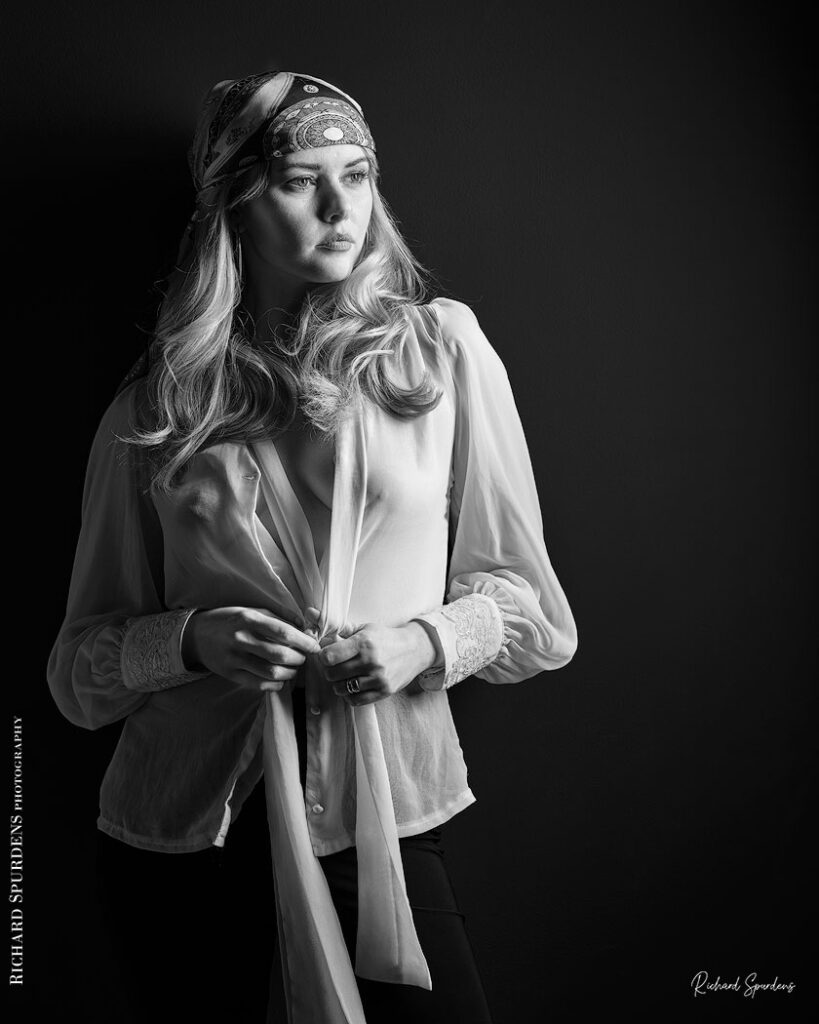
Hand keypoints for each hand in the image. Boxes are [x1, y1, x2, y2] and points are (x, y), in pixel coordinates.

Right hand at [182, 607, 320, 691]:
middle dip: (299, 659)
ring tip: (294, 669)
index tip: (314, 647)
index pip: (282, 632)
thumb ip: (278, 616)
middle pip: (279, 654)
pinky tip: (280, 680)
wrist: (196, 635)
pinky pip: (258, 684)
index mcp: (248, 618)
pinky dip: (275, 685)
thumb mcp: (252, 610)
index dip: (303, 641)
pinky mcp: (229, 674)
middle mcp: (240, 638)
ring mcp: (233, 658)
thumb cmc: (231, 620)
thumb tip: (304, 625)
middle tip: (304, 658)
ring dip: (289, 673)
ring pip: (270, 672)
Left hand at [318, 622, 437, 705]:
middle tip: (336, 666)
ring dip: (339, 684)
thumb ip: (341, 629)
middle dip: (330, 670)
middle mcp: (370, 661)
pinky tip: (353, 686)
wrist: (414, 649)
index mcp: (364, 642)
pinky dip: (349, 695)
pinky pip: (355, 700)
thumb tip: (312, 619)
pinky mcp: (384, 691)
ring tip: (345, 676)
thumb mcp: (365, 628)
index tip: (327, 655)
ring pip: (341, 689)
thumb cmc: (385, 638)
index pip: (329, 656)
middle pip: (332, 674)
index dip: (323, 656)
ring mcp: (378, 678)